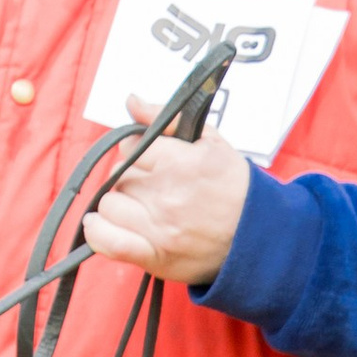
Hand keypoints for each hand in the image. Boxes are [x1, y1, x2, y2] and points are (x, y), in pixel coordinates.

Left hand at [81, 95, 250, 283]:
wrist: (259, 236)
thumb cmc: (235, 188)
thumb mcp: (211, 142)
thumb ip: (166, 118)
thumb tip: (131, 101)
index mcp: (181, 163)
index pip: (131, 147)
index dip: (139, 152)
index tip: (152, 161)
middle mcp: (167, 196)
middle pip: (118, 175)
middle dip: (131, 177)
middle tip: (154, 187)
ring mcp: (158, 228)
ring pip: (108, 204)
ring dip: (119, 204)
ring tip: (141, 208)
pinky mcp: (153, 256)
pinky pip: (106, 240)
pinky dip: (98, 232)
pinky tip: (104, 224)